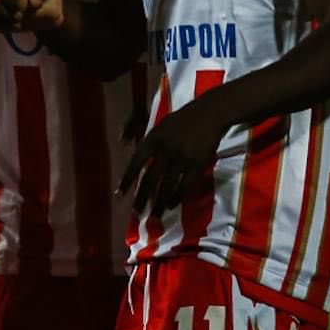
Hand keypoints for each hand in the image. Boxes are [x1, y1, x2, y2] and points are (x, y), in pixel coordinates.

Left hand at [121, 99, 229, 215]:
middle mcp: (166, 149)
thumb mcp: (159, 124)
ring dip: (159, 203)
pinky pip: (185, 186)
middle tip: (136, 212)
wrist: (209, 114)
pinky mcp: (198, 164)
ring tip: (154, 216)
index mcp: (154, 138)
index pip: (136, 162)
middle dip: (142, 198)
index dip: (127, 179)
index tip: (119, 194)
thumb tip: (120, 141)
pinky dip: (177, 198)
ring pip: (168, 186)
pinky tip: (171, 205)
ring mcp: (183, 158)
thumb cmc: (181, 120)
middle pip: (151, 179)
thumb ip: (140, 133)